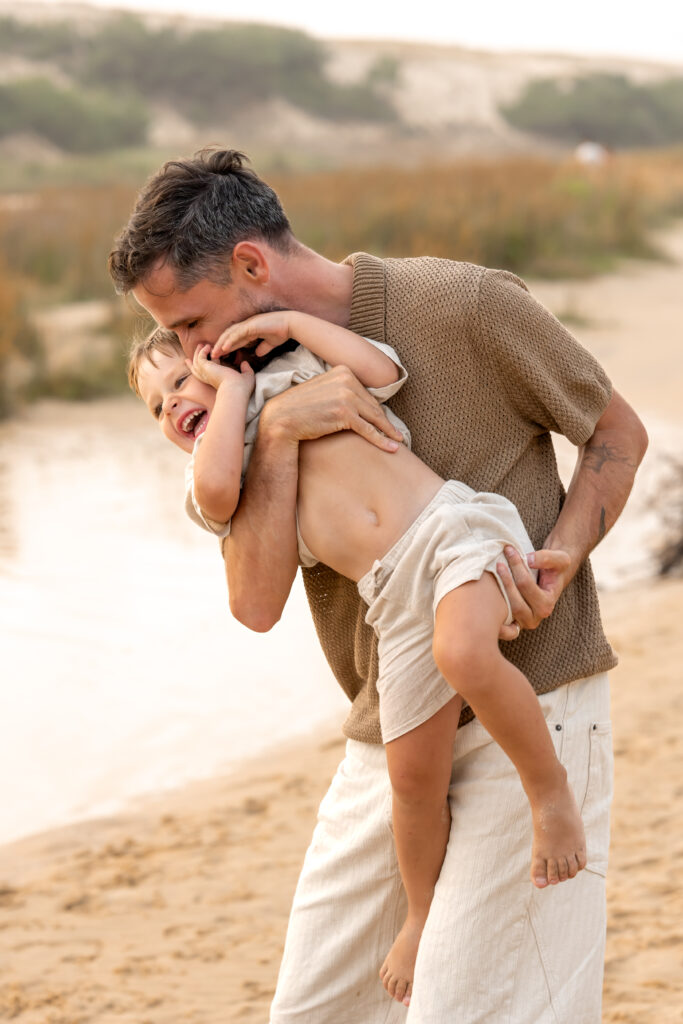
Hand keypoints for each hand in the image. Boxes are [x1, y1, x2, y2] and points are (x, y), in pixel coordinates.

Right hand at [189, 344, 254, 397]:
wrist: (236, 390)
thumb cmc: (242, 388)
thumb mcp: (246, 377)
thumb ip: (246, 370)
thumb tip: (245, 363)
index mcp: (216, 381)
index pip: (207, 374)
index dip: (204, 368)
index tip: (204, 365)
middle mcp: (208, 378)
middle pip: (196, 369)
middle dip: (194, 360)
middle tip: (194, 352)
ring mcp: (205, 373)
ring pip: (196, 362)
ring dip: (198, 353)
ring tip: (202, 344)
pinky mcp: (205, 368)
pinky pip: (200, 357)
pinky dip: (203, 351)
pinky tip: (208, 346)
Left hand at [211, 311, 293, 361]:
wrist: (290, 324)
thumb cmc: (282, 331)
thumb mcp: (270, 343)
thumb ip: (263, 347)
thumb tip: (258, 354)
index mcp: (250, 329)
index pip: (234, 339)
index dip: (227, 347)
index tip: (220, 356)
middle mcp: (246, 326)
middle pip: (229, 336)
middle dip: (220, 345)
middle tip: (212, 355)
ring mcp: (248, 324)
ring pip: (230, 334)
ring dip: (221, 344)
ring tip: (214, 353)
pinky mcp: (251, 325)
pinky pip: (238, 334)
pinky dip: (230, 340)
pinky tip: (224, 348)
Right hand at [259, 364, 403, 451]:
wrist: (282, 418)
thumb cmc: (301, 407)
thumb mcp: (323, 389)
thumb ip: (341, 389)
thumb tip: (360, 401)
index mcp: (343, 370)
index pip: (366, 393)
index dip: (375, 410)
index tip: (385, 421)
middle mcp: (346, 380)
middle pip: (372, 405)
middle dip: (385, 422)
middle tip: (397, 434)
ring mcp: (346, 396)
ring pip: (374, 417)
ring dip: (388, 432)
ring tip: (398, 441)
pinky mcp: (345, 414)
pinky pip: (368, 429)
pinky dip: (382, 440)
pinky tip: (392, 448)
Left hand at [496, 547, 572, 639]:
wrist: (552, 577)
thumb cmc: (556, 567)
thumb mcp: (559, 558)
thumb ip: (546, 558)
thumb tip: (528, 559)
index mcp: (548, 604)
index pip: (526, 585)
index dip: (516, 566)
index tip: (509, 550)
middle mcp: (536, 617)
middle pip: (515, 601)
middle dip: (506, 580)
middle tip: (499, 562)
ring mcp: (524, 622)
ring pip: (508, 610)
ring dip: (499, 592)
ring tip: (493, 573)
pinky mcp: (514, 622)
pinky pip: (503, 625)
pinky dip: (495, 618)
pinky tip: (485, 602)